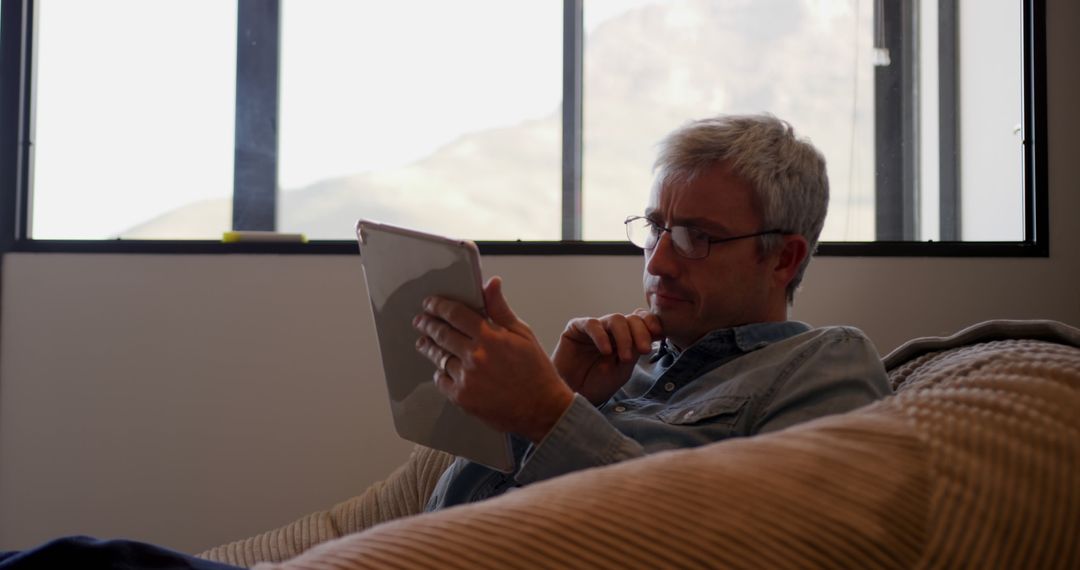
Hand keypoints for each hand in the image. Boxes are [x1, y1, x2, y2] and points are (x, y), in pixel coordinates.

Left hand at [413, 276, 574, 443]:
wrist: (543, 410)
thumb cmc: (536, 371)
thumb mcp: (523, 334)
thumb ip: (500, 309)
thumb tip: (491, 283)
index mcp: (491, 337)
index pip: (455, 314)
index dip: (439, 306)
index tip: (430, 303)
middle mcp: (476, 357)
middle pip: (441, 334)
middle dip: (428, 324)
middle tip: (421, 321)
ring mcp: (467, 378)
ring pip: (439, 357)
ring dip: (430, 348)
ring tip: (425, 343)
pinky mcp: (462, 398)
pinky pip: (441, 380)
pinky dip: (440, 373)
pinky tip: (441, 369)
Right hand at [551, 309, 663, 405]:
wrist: (575, 395)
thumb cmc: (598, 384)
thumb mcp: (623, 370)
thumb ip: (634, 351)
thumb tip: (651, 335)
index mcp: (626, 337)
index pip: (642, 321)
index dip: (652, 323)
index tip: (660, 336)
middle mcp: (611, 330)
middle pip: (631, 318)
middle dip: (641, 332)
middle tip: (644, 350)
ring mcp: (595, 328)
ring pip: (615, 319)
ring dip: (624, 337)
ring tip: (624, 358)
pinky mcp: (576, 328)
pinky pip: (592, 324)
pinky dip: (601, 336)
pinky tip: (606, 351)